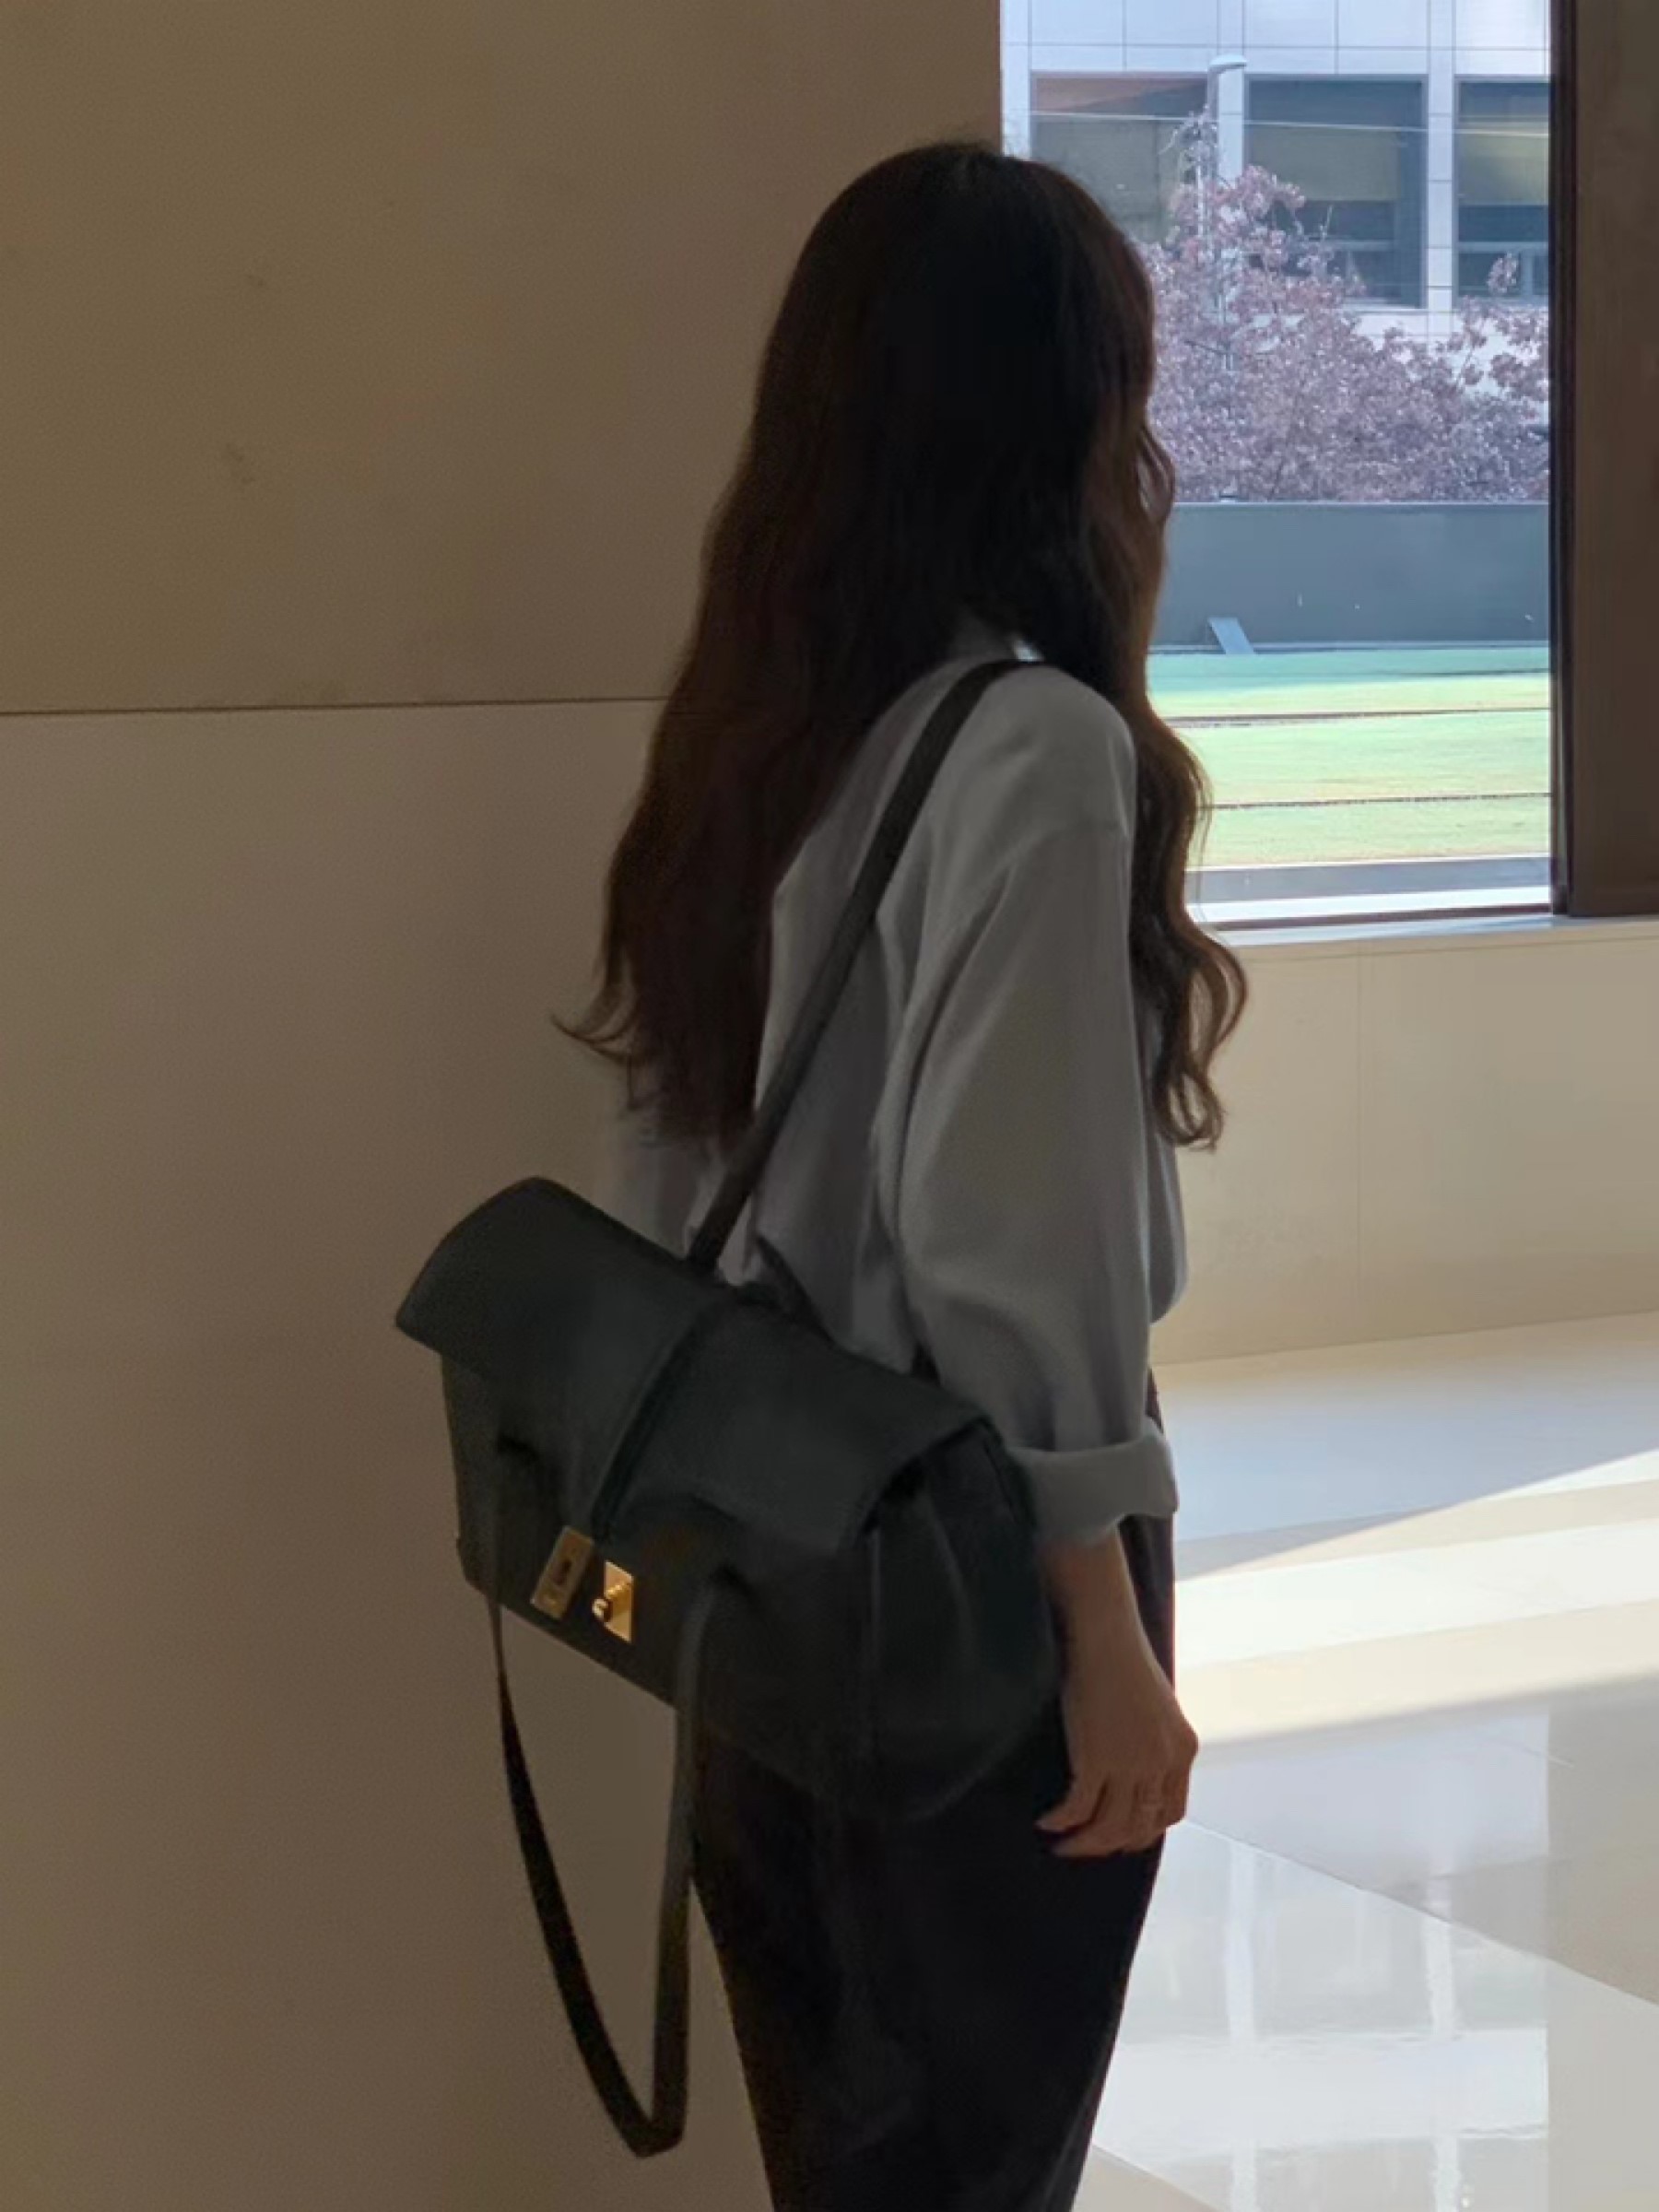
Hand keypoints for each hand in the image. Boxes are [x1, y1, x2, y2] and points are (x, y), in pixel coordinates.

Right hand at [1037, 1533, 1197, 1859]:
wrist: (1104, 1631)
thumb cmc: (1123, 1655)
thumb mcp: (1155, 1705)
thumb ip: (1152, 1740)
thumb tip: (1130, 1766)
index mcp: (1183, 1750)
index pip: (1170, 1812)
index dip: (1143, 1831)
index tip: (1118, 1835)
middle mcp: (1163, 1762)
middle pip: (1140, 1827)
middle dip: (1110, 1844)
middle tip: (1084, 1845)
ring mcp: (1132, 1764)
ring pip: (1110, 1828)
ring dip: (1084, 1844)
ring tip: (1061, 1843)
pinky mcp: (1097, 1759)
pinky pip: (1078, 1809)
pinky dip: (1061, 1822)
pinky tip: (1046, 1821)